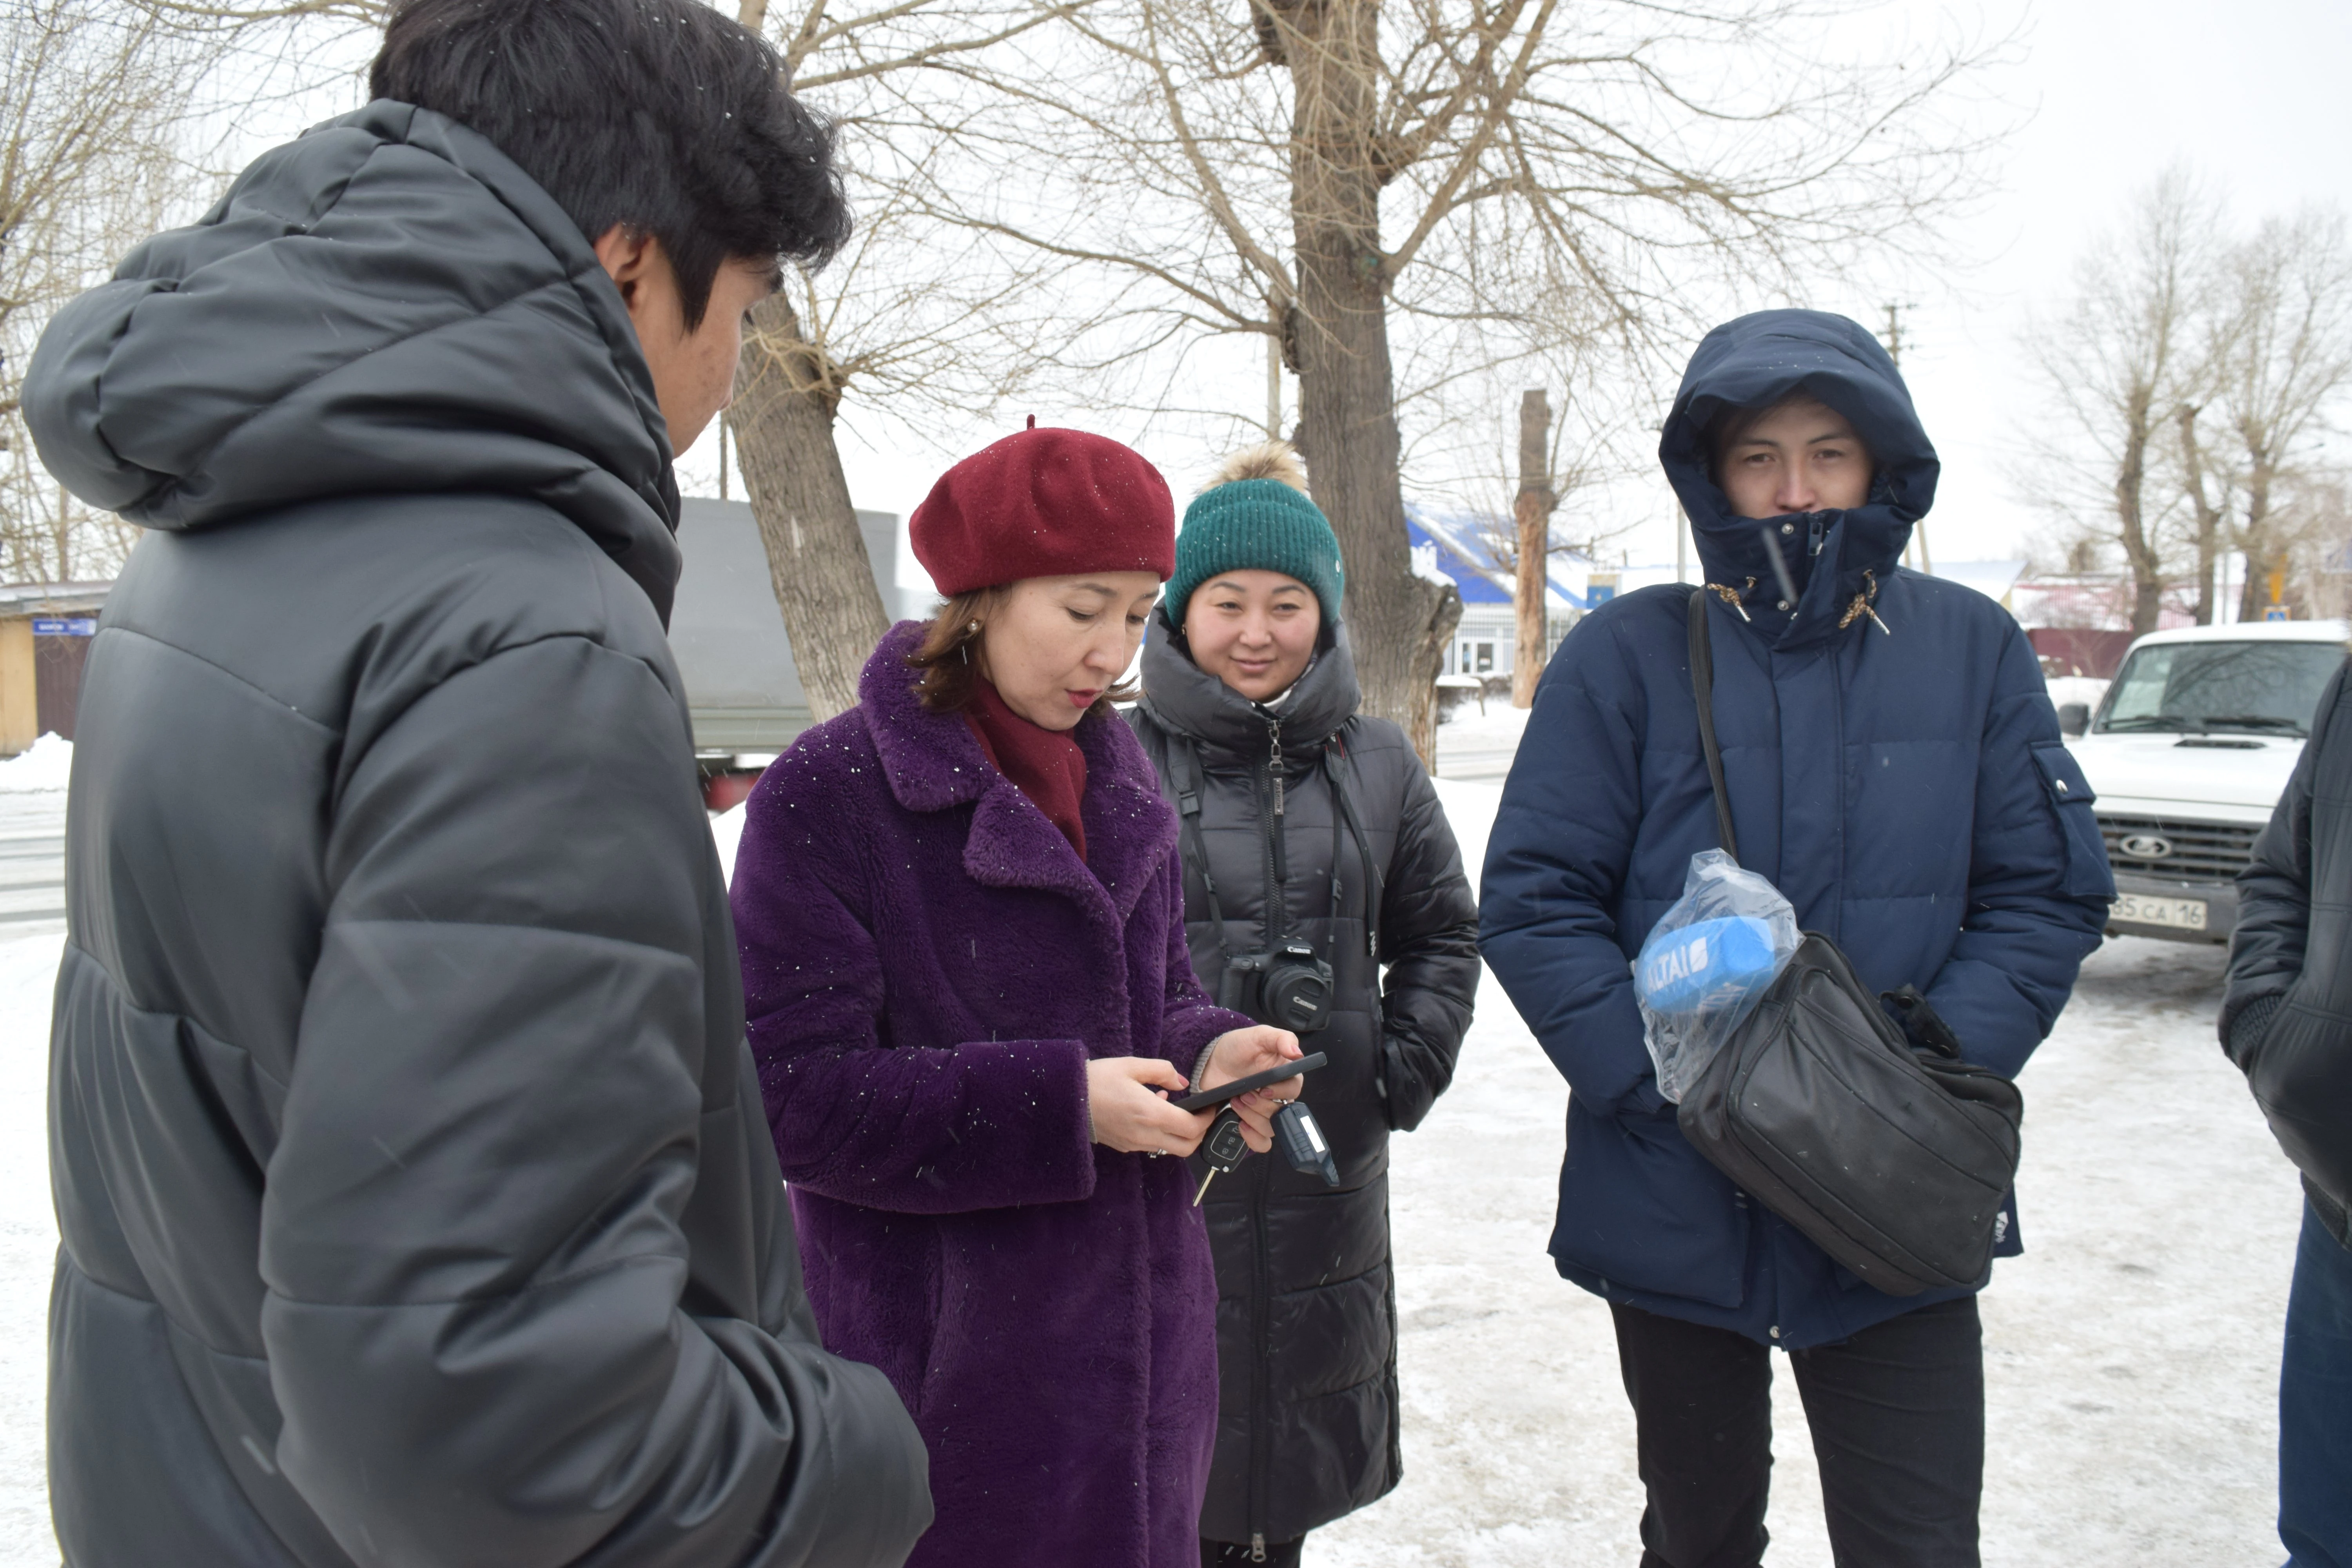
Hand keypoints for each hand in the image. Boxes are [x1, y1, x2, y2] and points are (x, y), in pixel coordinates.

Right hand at [1086, 1056, 1211, 1156]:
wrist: (1065, 1099)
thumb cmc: (1097, 1080)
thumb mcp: (1131, 1065)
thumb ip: (1162, 1071)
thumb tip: (1181, 1082)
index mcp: (1150, 1114)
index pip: (1192, 1128)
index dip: (1207, 1119)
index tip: (1209, 1107)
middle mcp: (1145, 1134)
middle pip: (1187, 1147)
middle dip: (1199, 1133)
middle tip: (1200, 1114)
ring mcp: (1134, 1144)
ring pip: (1170, 1149)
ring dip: (1179, 1133)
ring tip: (1171, 1108)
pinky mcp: (1125, 1147)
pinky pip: (1153, 1146)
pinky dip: (1161, 1133)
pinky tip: (1151, 1111)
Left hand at [1202, 1025, 1303, 1153]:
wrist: (1211, 1061)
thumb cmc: (1237, 1047)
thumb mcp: (1259, 1035)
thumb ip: (1281, 1039)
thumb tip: (1297, 1052)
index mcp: (1285, 1076)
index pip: (1294, 1090)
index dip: (1281, 1092)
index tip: (1265, 1089)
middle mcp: (1277, 1097)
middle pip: (1282, 1113)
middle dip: (1261, 1105)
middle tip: (1243, 1094)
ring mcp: (1263, 1112)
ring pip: (1271, 1128)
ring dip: (1253, 1118)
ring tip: (1236, 1102)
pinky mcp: (1250, 1123)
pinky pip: (1261, 1142)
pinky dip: (1252, 1138)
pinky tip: (1241, 1124)